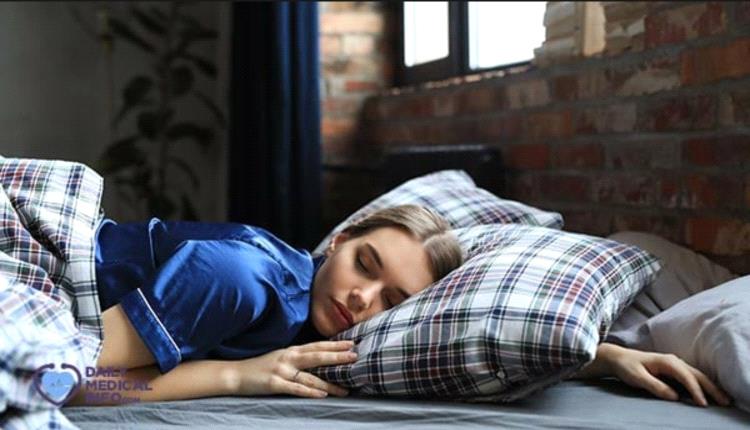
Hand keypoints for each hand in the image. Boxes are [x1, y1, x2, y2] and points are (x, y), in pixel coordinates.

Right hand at [230, 340, 356, 398]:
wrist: (236, 374)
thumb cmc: (260, 367)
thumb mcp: (281, 357)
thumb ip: (298, 357)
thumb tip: (319, 359)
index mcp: (291, 350)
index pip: (317, 346)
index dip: (335, 345)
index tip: (351, 343)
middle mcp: (288, 358)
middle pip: (317, 356)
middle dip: (337, 357)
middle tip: (355, 357)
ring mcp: (281, 370)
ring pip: (310, 377)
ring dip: (329, 383)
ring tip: (345, 388)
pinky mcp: (274, 384)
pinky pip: (295, 388)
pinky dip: (309, 392)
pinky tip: (321, 395)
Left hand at [600, 343, 730, 406]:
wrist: (618, 358)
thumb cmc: (626, 366)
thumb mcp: (637, 377)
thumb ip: (655, 386)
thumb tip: (674, 396)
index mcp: (666, 361)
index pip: (686, 377)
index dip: (696, 390)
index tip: (702, 404)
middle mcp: (673, 361)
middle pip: (697, 374)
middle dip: (711, 388)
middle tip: (725, 401)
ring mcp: (674, 364)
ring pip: (696, 375)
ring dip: (710, 386)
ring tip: (722, 399)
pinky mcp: (673, 370)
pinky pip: (691, 377)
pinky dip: (701, 384)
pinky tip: (708, 393)